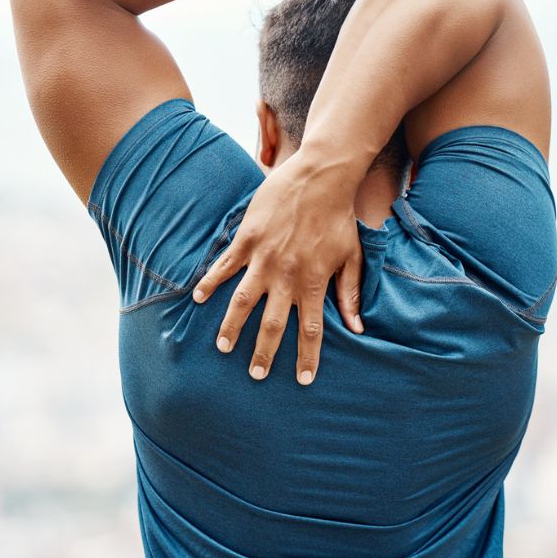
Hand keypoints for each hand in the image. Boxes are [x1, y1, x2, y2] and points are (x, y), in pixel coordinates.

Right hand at [191, 151, 362, 385]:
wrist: (321, 177)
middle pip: (272, 324)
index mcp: (313, 282)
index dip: (307, 357)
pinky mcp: (247, 240)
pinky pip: (224, 266)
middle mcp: (286, 276)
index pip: (310, 330)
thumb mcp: (351, 256)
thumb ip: (349, 294)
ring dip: (232, 326)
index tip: (303, 380)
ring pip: (243, 301)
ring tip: (223, 347)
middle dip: (263, 353)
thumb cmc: (338, 217)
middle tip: (255, 375)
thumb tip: (358, 328)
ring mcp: (264, 258)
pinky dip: (210, 283)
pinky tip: (198, 298)